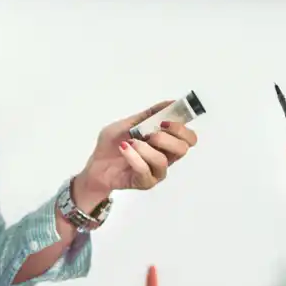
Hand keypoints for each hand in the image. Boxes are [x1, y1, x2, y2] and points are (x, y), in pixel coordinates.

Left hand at [75, 101, 197, 203]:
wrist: (96, 165)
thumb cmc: (113, 145)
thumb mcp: (128, 123)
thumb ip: (149, 114)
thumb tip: (170, 103)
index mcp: (166, 143)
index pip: (189, 138)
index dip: (182, 128)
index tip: (165, 121)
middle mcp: (166, 158)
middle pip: (183, 149)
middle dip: (167, 137)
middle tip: (150, 134)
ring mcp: (157, 172)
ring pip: (162, 160)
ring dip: (145, 148)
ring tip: (130, 142)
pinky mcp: (145, 182)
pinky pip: (144, 170)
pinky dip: (133, 157)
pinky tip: (124, 149)